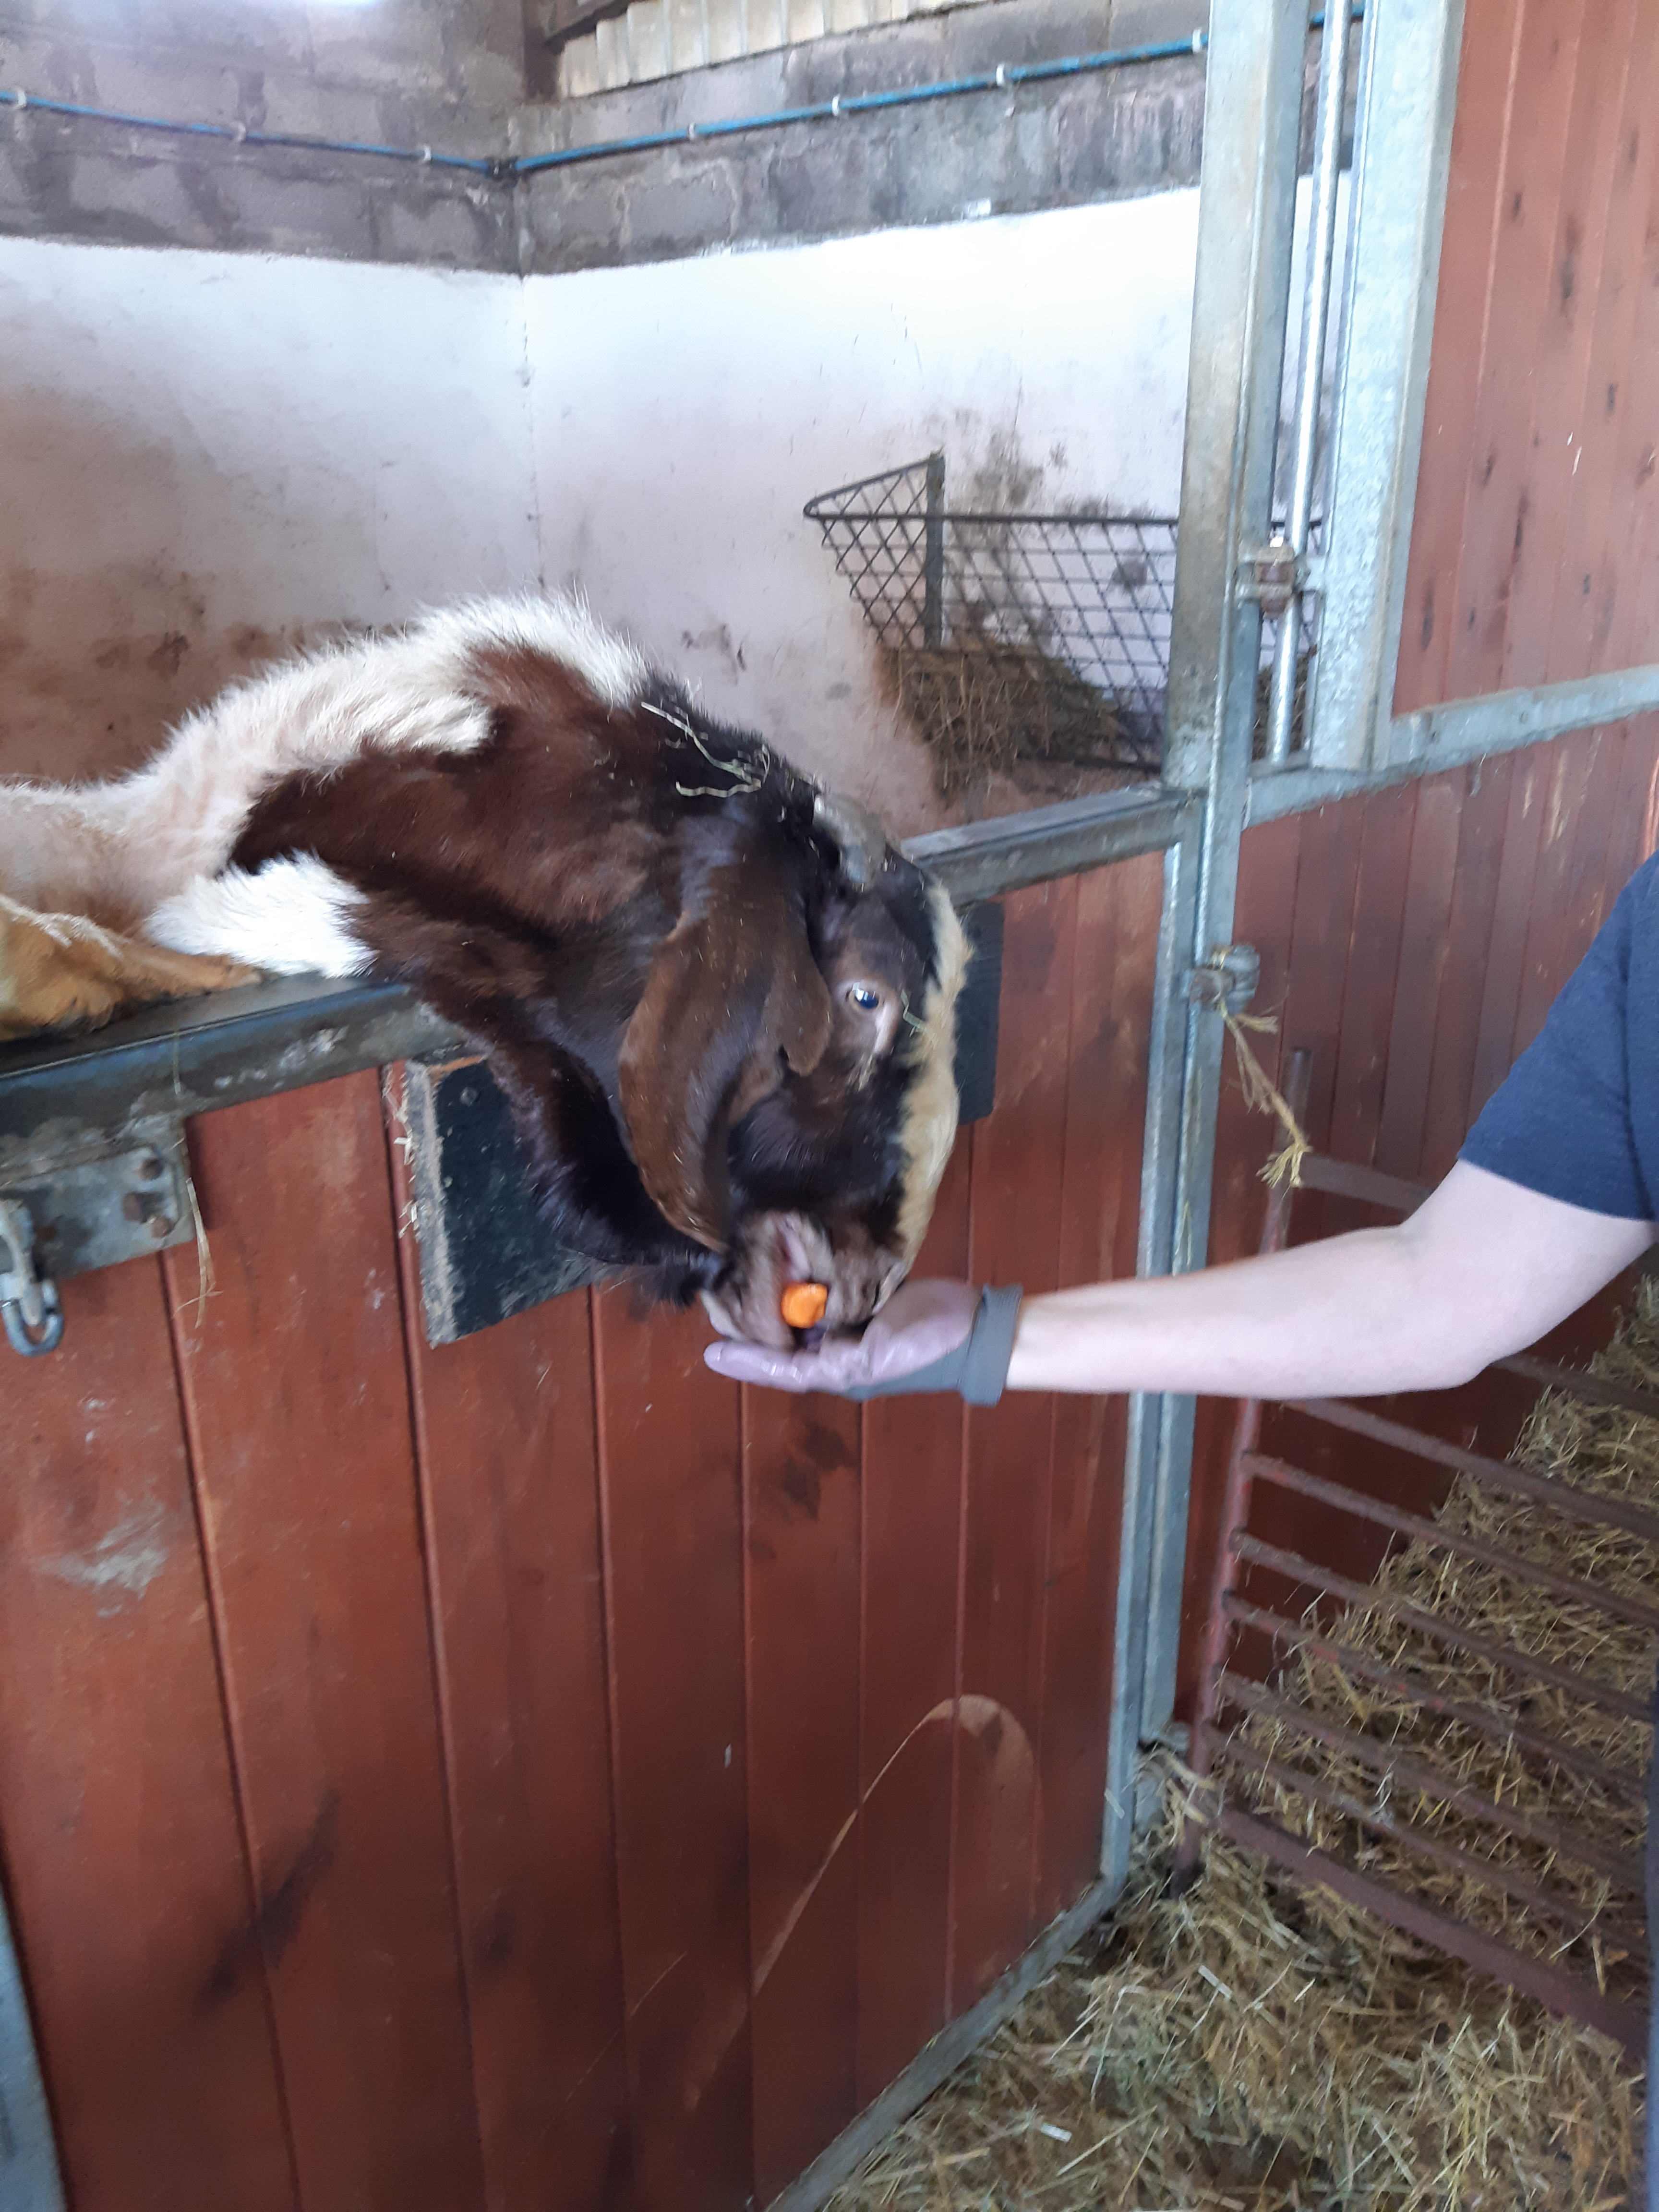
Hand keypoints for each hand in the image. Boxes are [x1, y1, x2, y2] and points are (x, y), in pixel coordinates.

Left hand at [702, 1279, 1022, 1403]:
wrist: (973, 1325)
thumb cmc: (919, 1349)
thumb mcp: (864, 1363)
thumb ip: (820, 1363)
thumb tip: (773, 1351)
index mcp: (833, 1368)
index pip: (778, 1365)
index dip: (746, 1355)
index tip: (710, 1349)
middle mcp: (835, 1345)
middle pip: (784, 1334)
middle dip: (754, 1320)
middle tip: (718, 1301)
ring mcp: (850, 1319)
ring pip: (802, 1308)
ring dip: (777, 1293)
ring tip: (742, 1277)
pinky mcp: (865, 1292)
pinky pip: (829, 1284)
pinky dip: (808, 1273)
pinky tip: (787, 1258)